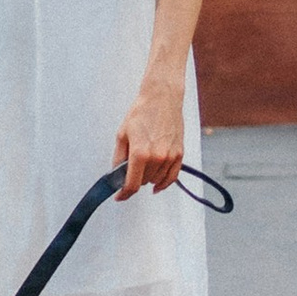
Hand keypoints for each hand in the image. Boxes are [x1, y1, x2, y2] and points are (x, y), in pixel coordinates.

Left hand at [114, 81, 185, 197]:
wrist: (162, 99)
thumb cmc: (141, 113)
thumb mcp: (122, 134)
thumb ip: (119, 158)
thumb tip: (117, 175)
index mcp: (140, 153)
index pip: (131, 184)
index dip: (123, 194)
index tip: (119, 197)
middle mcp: (157, 158)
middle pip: (143, 182)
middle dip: (133, 179)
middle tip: (128, 169)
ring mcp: (170, 157)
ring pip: (156, 180)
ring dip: (147, 178)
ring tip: (143, 163)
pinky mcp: (179, 154)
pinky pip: (172, 178)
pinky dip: (163, 183)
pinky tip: (157, 185)